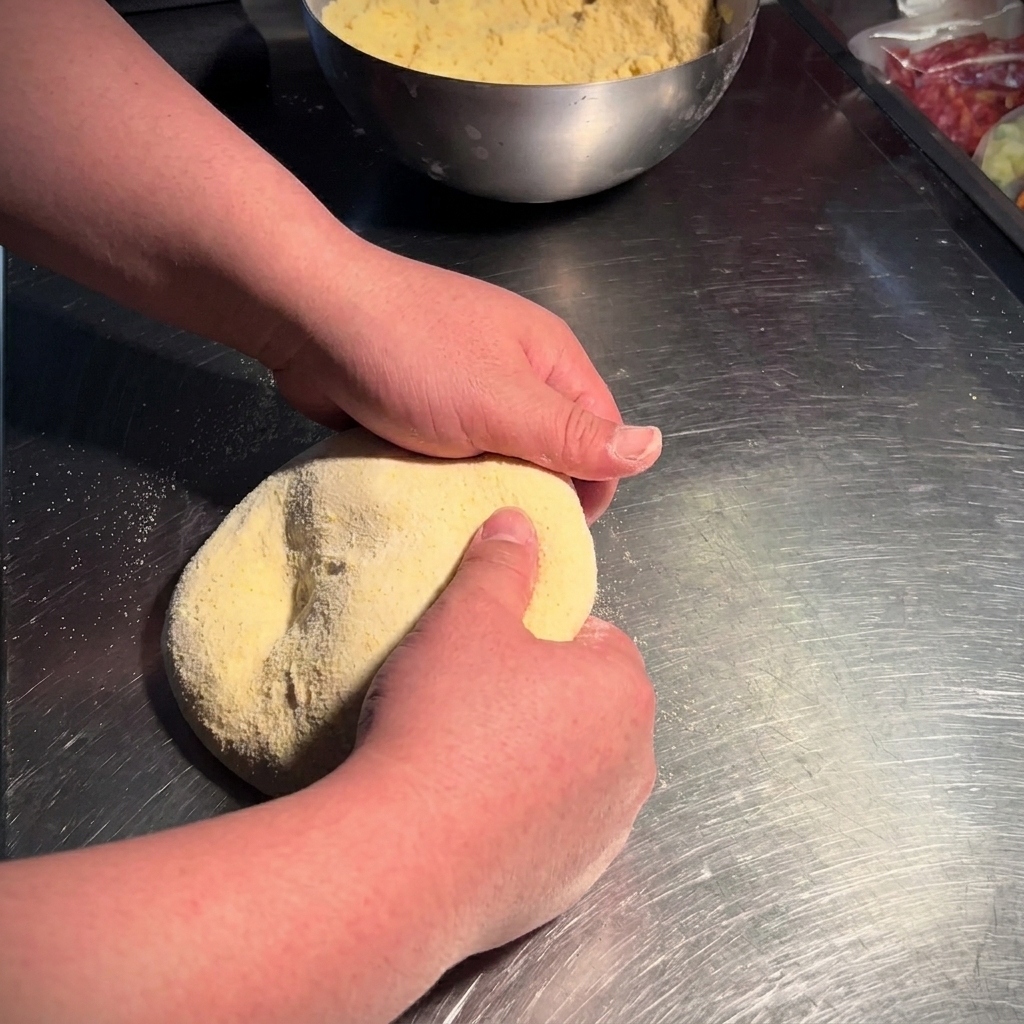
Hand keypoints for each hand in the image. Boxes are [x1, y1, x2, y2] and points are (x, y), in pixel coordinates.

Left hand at [267, 244, 661, 521]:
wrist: (306, 317)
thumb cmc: (411, 356)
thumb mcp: (502, 403)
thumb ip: (574, 434)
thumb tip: (655, 448)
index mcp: (550, 359)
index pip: (599, 434)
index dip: (592, 485)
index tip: (559, 532)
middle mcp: (515, 371)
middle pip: (550, 447)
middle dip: (537, 490)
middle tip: (508, 535)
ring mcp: (466, 386)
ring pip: (498, 454)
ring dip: (488, 489)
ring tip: (469, 527)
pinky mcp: (423, 404)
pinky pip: (452, 454)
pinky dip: (448, 479)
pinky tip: (434, 505)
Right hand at [348, 507, 656, 950]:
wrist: (406, 860)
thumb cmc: (444, 722)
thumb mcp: (467, 617)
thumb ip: (501, 563)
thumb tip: (518, 523)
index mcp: (623, 688)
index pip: (595, 637)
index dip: (540, 635)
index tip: (492, 649)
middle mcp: (635, 762)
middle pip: (588, 706)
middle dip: (541, 697)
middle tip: (472, 700)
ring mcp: (608, 831)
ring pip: (573, 769)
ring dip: (534, 759)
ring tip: (464, 759)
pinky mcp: (575, 884)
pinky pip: (553, 830)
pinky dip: (523, 818)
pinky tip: (469, 814)